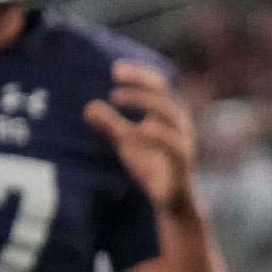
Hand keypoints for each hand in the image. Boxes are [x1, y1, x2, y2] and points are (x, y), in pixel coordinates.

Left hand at [85, 59, 197, 212]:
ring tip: (116, 98)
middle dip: (140, 82)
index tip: (115, 69)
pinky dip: (153, 134)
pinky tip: (132, 130)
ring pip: (170, 115)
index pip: (158, 86)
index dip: (139, 75)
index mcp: (169, 116)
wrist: (171, 201)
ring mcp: (183, 143)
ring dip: (143, 101)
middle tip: (115, 77)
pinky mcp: (182, 164)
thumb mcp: (126, 143)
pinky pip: (172, 145)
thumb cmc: (151, 167)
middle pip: (164, 94)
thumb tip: (88, 107)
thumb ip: (110, 125)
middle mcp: (179, 125)